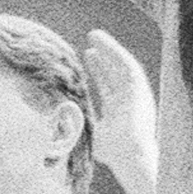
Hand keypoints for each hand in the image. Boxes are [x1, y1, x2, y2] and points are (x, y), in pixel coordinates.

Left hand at [81, 27, 157, 193]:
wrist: (131, 158)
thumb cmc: (110, 154)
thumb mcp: (87, 136)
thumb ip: (73, 128)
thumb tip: (51, 127)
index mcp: (119, 116)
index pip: (109, 90)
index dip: (99, 74)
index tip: (87, 59)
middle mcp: (130, 105)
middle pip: (115, 76)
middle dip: (103, 60)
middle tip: (88, 46)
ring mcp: (137, 97)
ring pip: (122, 67)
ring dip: (109, 51)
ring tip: (94, 36)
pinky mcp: (141, 91)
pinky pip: (129, 67)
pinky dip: (117, 54)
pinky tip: (104, 44)